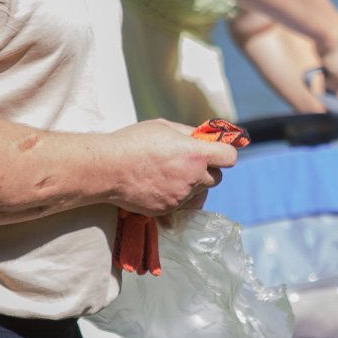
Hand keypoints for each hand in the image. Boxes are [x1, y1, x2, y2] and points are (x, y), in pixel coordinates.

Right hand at [109, 119, 236, 216]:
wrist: (107, 168)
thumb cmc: (135, 142)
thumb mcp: (165, 126)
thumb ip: (189, 133)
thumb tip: (202, 138)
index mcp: (196, 155)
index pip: (229, 158)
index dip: (224, 153)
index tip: (216, 151)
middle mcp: (193, 178)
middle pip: (216, 178)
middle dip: (207, 170)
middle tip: (189, 163)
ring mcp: (180, 197)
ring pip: (198, 193)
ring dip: (192, 185)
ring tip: (170, 174)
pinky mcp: (167, 211)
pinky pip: (181, 204)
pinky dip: (175, 196)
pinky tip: (158, 185)